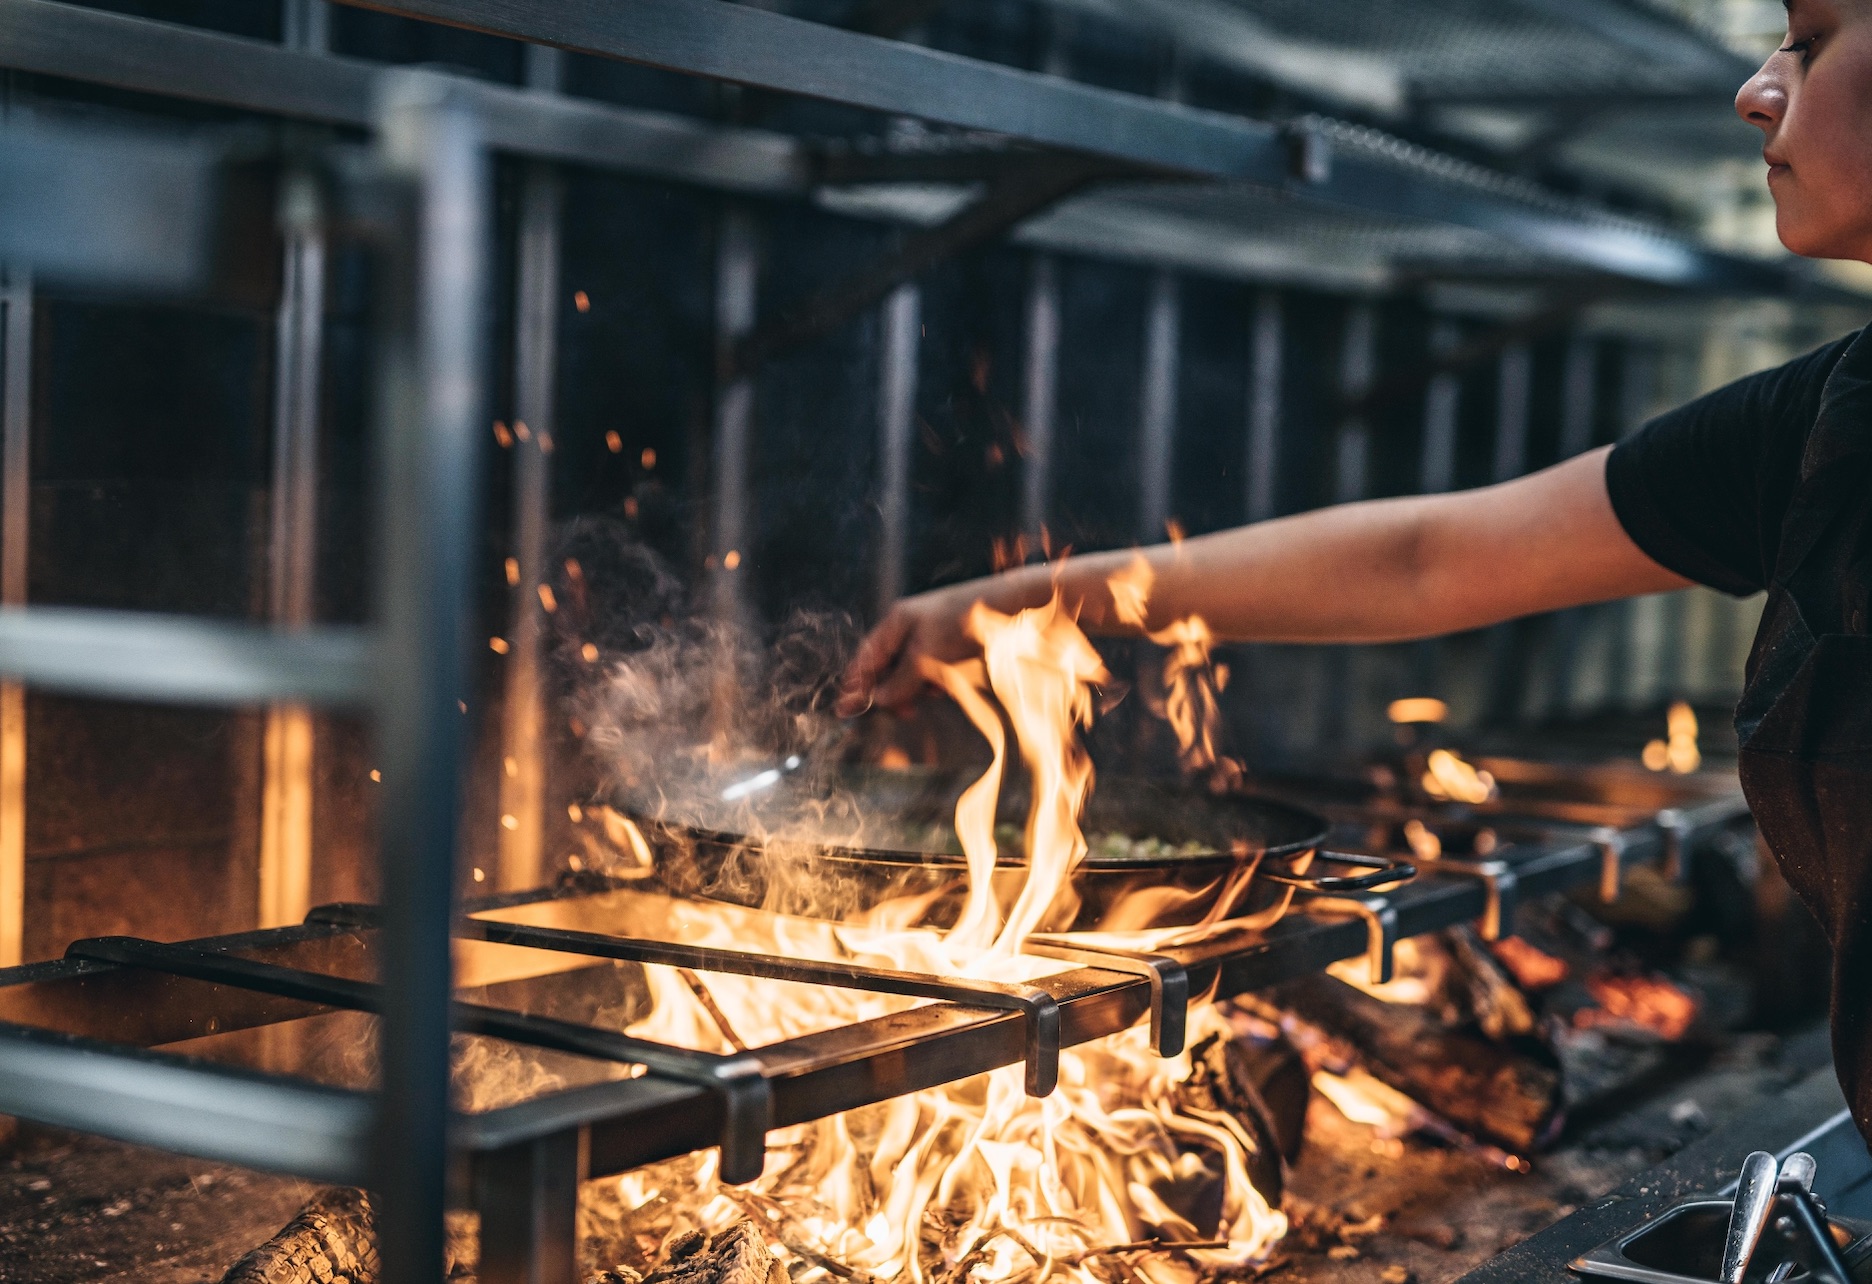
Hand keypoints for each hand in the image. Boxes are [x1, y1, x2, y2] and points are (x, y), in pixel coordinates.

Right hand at [837, 583, 984, 714]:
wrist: (1011, 608)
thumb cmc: (963, 624)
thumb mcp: (925, 655)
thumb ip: (900, 680)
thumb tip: (879, 699)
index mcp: (896, 622)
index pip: (866, 658)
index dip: (856, 685)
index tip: (845, 709)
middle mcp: (910, 628)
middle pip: (888, 668)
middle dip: (893, 691)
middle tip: (905, 711)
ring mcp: (931, 636)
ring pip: (912, 673)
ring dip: (918, 688)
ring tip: (935, 692)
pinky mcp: (951, 646)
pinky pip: (933, 671)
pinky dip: (936, 682)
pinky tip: (949, 685)